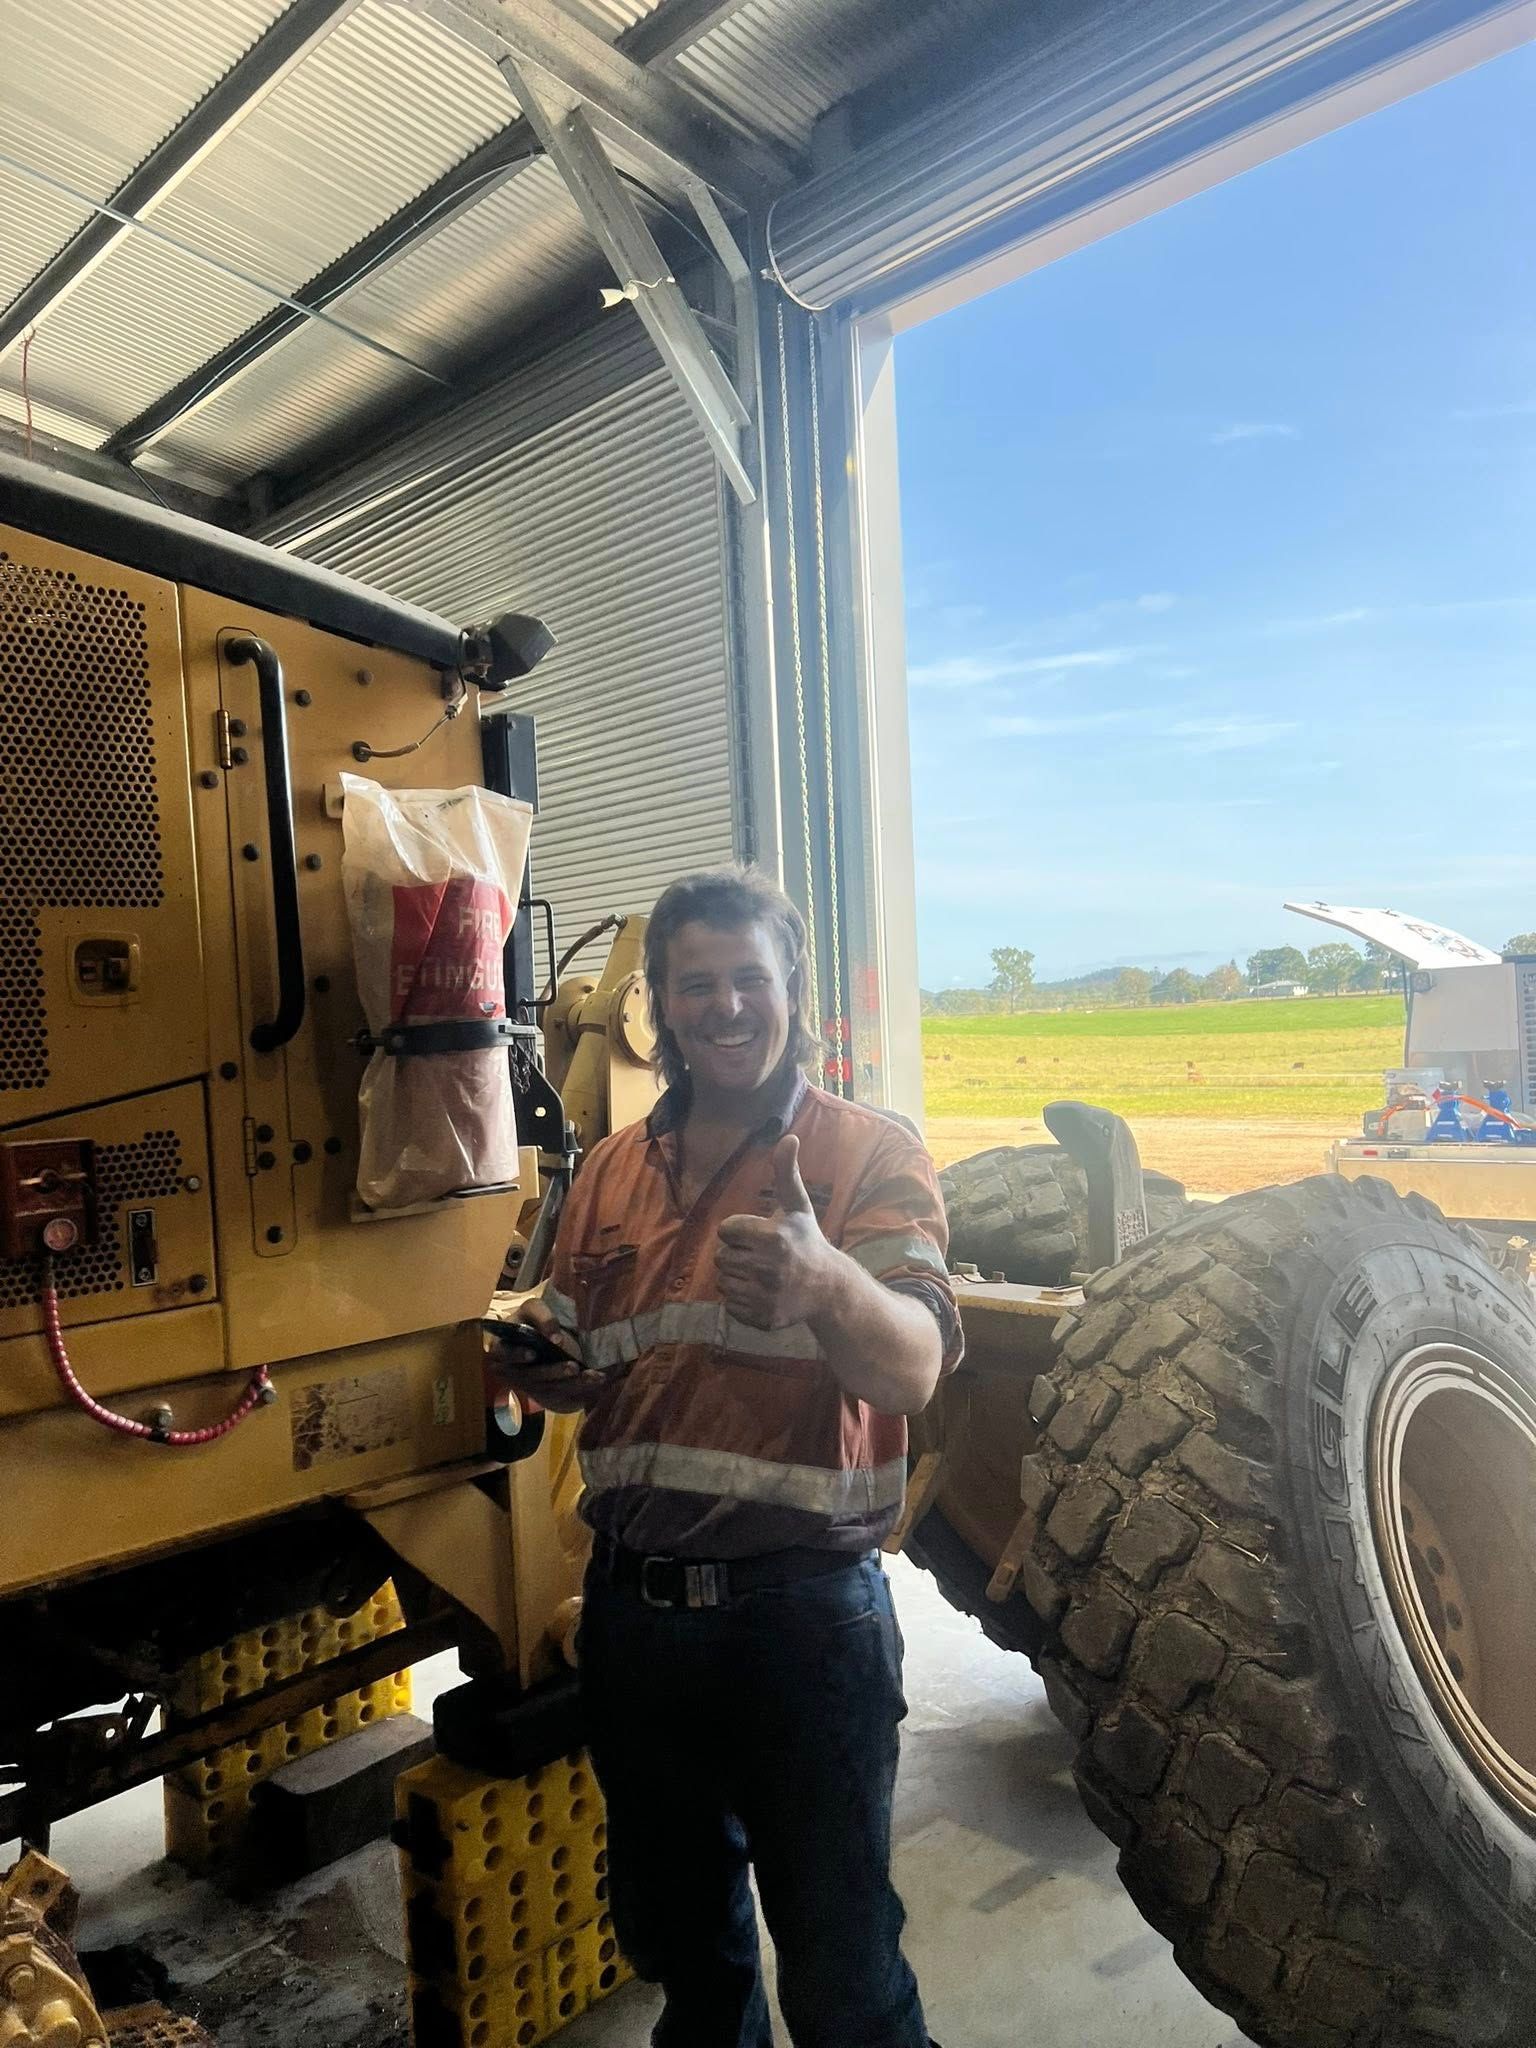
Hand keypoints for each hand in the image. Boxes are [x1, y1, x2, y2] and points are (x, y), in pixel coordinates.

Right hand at [484, 1295, 584, 1389]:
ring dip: (572, 1383)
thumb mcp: (533, 1309)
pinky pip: (562, 1395)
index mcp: (503, 1350)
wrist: (543, 1338)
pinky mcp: (546, 1394)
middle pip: (531, 1376)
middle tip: (573, 1366)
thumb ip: (542, 1316)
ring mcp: (530, 1386)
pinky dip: (582, 1387)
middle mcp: (513, 1372)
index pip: (503, 1356)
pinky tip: (598, 1379)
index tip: (532, 1354)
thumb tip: (554, 1339)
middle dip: (553, 1372)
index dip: (516, 1356)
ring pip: (550, 1388)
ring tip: (593, 1375)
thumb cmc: (533, 1321)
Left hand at [715, 1136, 840, 1331]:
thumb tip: (788, 1137)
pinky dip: (741, 1300)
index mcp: (772, 1237)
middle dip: (737, 1254)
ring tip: (761, 1273)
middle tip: (761, 1255)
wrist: (828, 1288)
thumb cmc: (806, 1241)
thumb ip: (786, 1172)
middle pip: (720, 1257)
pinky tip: (762, 1292)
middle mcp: (768, 1267)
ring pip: (723, 1282)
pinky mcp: (762, 1317)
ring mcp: (765, 1295)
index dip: (740, 1231)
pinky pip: (730, 1305)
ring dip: (737, 1277)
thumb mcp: (797, 1205)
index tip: (760, 1234)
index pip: (726, 1230)